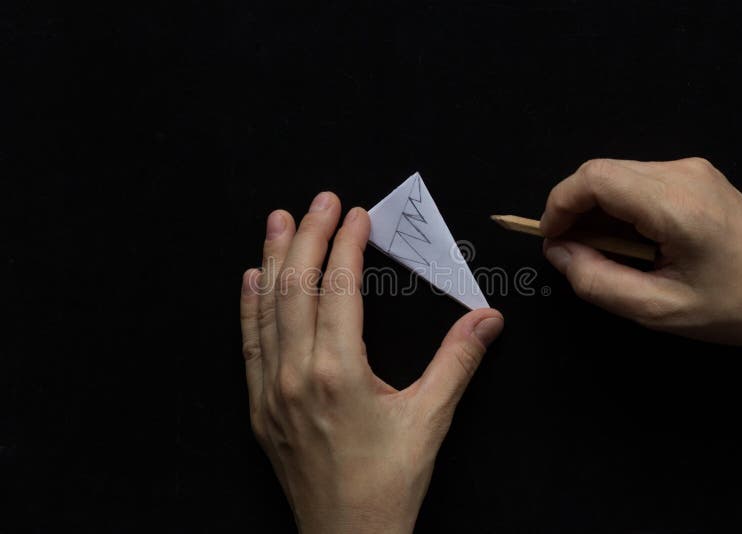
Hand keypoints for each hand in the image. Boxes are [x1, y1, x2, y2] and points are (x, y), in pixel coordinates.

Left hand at [239, 192, 503, 533]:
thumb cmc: (389, 484)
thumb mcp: (430, 419)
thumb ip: (458, 362)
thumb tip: (488, 319)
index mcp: (338, 372)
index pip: (339, 288)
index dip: (347, 244)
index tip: (356, 214)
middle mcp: (297, 374)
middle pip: (298, 287)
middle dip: (310, 236)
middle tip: (321, 200)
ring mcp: (272, 391)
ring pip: (268, 309)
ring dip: (273, 259)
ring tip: (280, 220)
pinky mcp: (260, 408)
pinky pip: (250, 344)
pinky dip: (250, 307)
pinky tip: (251, 279)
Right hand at [540, 158, 741, 348]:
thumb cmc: (737, 308)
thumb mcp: (658, 310)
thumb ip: (597, 281)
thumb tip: (558, 252)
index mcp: (675, 205)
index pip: (593, 179)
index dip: (558, 205)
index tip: (551, 240)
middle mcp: (683, 174)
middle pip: (600, 172)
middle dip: (573, 208)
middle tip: (572, 251)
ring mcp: (693, 170)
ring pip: (617, 175)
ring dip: (596, 209)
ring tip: (604, 252)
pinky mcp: (697, 175)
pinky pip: (639, 180)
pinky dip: (620, 207)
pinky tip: (630, 241)